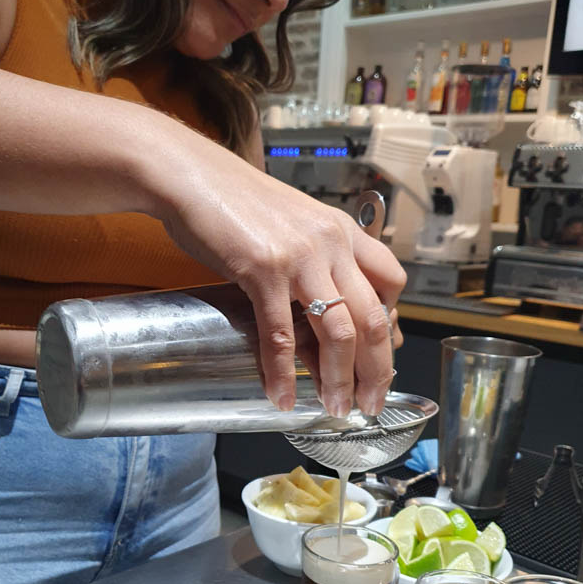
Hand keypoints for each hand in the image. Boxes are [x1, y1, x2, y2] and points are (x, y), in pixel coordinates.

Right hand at [160, 142, 405, 418]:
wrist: (191, 175)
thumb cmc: (234, 201)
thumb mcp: (292, 225)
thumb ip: (315, 261)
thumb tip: (321, 309)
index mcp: (342, 231)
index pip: (390, 283)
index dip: (391, 327)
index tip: (382, 358)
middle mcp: (331, 243)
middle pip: (373, 319)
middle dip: (376, 370)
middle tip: (370, 402)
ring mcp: (299, 257)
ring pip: (337, 332)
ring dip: (338, 380)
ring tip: (335, 408)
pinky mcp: (262, 270)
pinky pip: (280, 333)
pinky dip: (283, 372)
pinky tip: (282, 395)